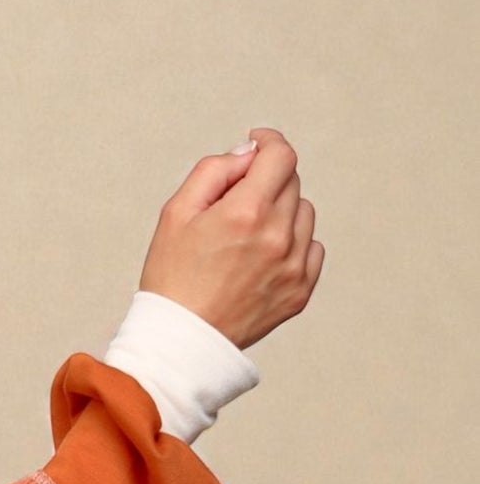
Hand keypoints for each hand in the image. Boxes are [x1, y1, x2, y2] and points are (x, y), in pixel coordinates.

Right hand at [137, 126, 324, 352]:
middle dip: (265, 180)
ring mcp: (293, 265)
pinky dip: (292, 243)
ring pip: (304, 213)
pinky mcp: (300, 290)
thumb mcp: (176, 212)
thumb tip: (247, 154)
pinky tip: (261, 258)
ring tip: (246, 237)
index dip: (268, 143)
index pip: (281, 156)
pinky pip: (312, 248)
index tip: (256, 145)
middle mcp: (277, 236)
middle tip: (233, 204)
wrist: (180, 340)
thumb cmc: (172, 278)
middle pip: (291, 182)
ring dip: (280, 212)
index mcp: (246, 212)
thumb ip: (214, 171)